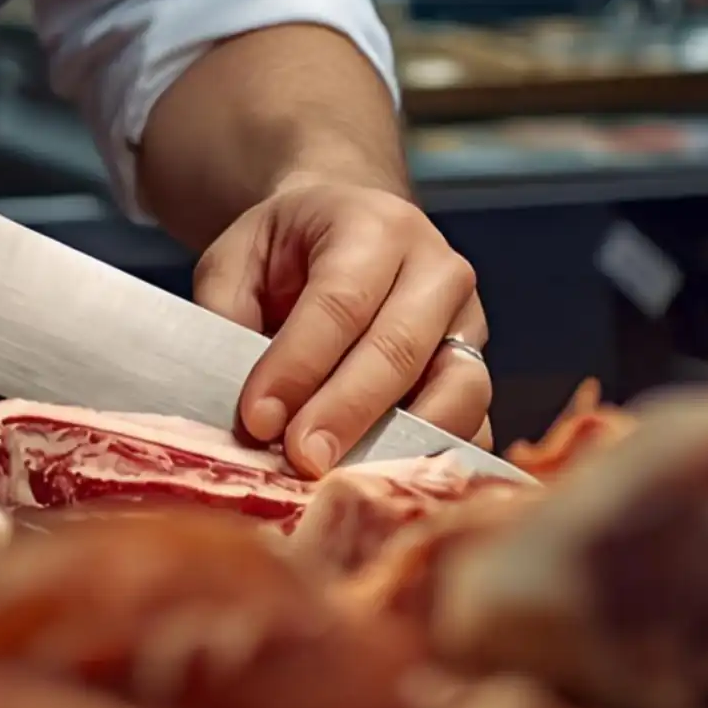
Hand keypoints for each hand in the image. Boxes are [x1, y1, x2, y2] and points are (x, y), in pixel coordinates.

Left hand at [192, 178, 490, 474]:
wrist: (347, 226)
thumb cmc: (289, 249)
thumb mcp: (238, 258)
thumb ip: (229, 317)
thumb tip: (244, 404)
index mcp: (372, 226)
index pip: (339, 302)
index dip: (298, 366)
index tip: (258, 420)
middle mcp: (435, 267)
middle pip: (399, 348)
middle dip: (346, 413)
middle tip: (302, 461)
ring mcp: (468, 320)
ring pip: (457, 389)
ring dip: (400, 444)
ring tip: (344, 478)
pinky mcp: (479, 369)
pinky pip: (477, 423)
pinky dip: (435, 459)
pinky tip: (384, 481)